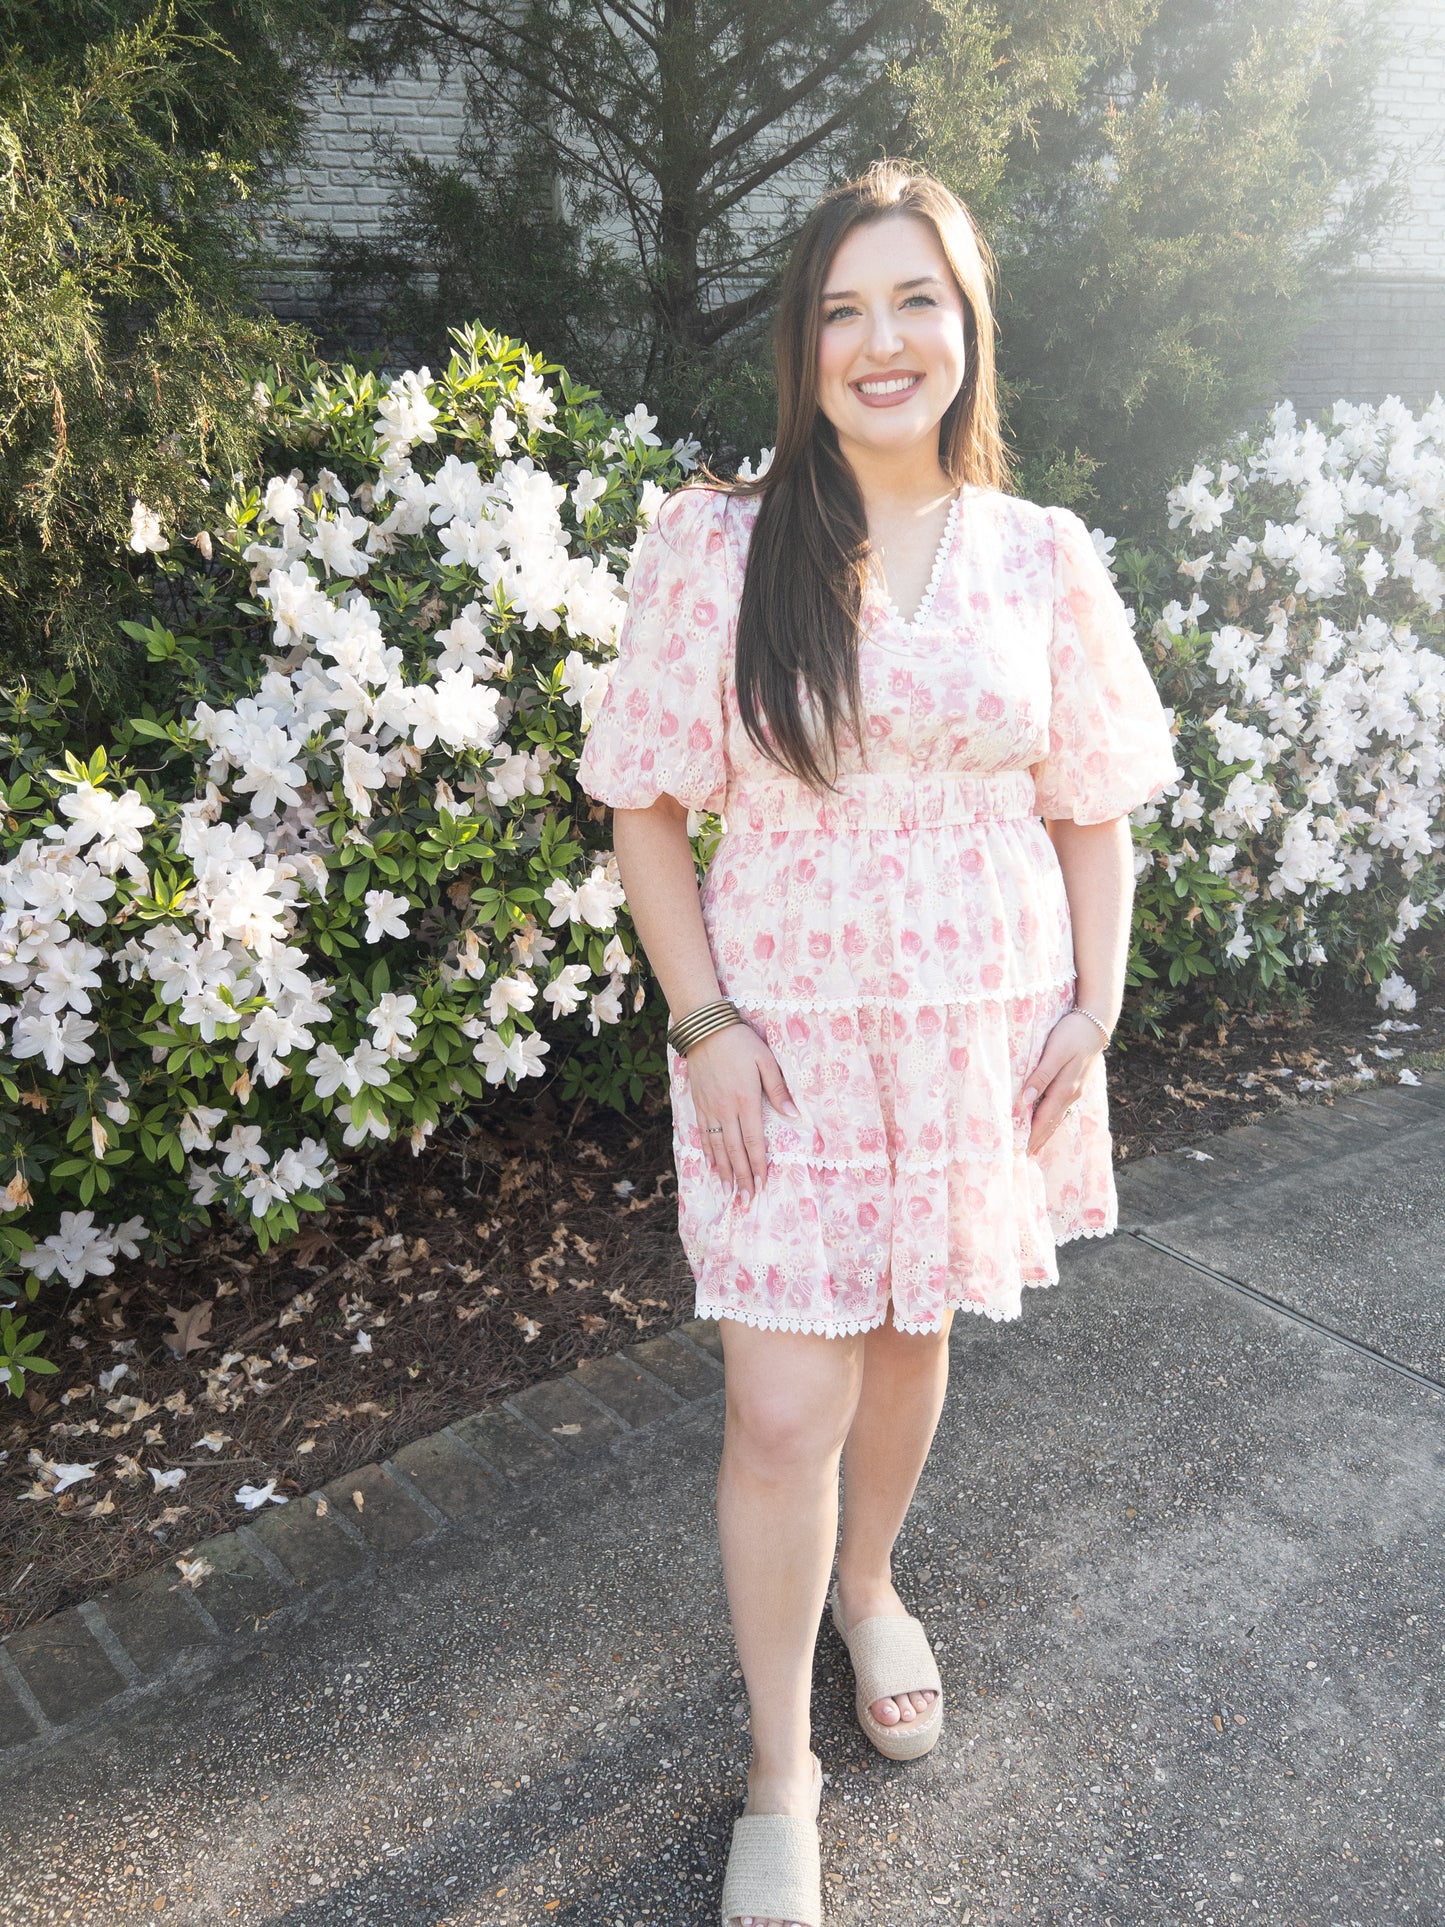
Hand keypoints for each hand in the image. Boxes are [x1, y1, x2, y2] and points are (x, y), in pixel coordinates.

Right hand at [684, 1021, 798, 1208]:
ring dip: (723, 1170)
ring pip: (716, 1146)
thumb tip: (793, 1114)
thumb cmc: (740, 1042)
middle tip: (746, 1199)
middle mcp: (725, 1109)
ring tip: (728, 1189)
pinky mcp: (698, 1103)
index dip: (757, 1165)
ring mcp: (709, 1108)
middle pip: (734, 1150)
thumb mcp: (765, 1060)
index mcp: (745, 1100)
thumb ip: (778, 1089)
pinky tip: (711, 1164)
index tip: (761, 1184)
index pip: (753, 1141)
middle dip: (741, 1177)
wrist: (704, 1029)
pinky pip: (703, 1134)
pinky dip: (708, 1153)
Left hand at [1015, 1009, 1106, 1154]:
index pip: (1044, 1118)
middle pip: (1052, 1121)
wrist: (1097, 1022)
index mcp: (1065, 1088)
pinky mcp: (1077, 1082)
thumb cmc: (1072, 1033)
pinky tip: (1050, 1121)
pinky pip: (1063, 1107)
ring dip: (1047, 1131)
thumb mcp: (1055, 1052)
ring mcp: (1077, 1088)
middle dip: (1039, 1138)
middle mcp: (1072, 1093)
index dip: (1032, 1135)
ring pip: (1059, 1115)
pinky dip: (1054, 1118)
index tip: (1021, 1150)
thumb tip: (1026, 1100)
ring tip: (1037, 1145)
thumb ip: (1041, 1076)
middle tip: (1026, 1155)